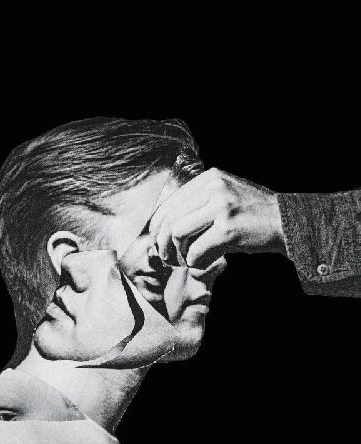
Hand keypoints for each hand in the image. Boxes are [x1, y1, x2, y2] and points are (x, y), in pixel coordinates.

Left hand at [150, 168, 285, 268]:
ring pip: (178, 233)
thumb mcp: (223, 196)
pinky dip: (193, 261)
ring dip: (177, 253)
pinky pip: (196, 249)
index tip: (158, 241)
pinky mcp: (229, 228)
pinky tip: (199, 263)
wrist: (287, 222)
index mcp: (209, 178)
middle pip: (170, 218)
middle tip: (165, 257)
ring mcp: (222, 206)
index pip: (170, 202)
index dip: (158, 226)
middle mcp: (214, 187)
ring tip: (182, 261)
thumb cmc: (251, 215)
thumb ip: (197, 203)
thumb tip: (161, 224)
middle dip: (162, 242)